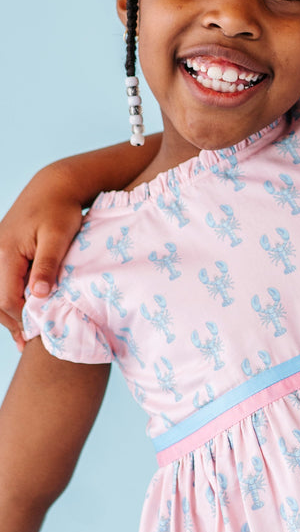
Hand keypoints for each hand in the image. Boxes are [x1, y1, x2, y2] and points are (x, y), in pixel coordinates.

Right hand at [0, 166, 85, 347]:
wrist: (55, 186)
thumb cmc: (62, 211)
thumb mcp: (59, 237)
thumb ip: (48, 265)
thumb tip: (38, 295)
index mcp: (6, 253)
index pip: (7, 298)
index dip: (21, 320)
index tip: (37, 337)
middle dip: (12, 322)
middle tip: (29, 345)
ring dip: (9, 313)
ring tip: (25, 336)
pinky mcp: (4, 251)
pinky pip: (2, 281)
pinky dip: (11, 298)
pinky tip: (24, 312)